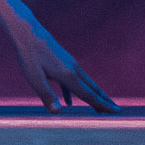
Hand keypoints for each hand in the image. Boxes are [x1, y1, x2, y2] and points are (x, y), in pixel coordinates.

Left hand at [2, 13, 119, 112]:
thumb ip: (47, 95)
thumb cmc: (29, 55)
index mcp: (69, 76)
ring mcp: (69, 64)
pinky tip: (69, 101)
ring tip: (99, 107)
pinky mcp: (63, 61)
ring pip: (85, 84)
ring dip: (93, 96)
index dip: (103, 105)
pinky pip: (73, 80)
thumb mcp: (34, 78)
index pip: (90, 95)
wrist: (27, 31)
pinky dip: (75, 92)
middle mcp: (73, 69)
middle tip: (117, 111)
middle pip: (93, 89)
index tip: (118, 112)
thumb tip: (58, 112)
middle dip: (104, 101)